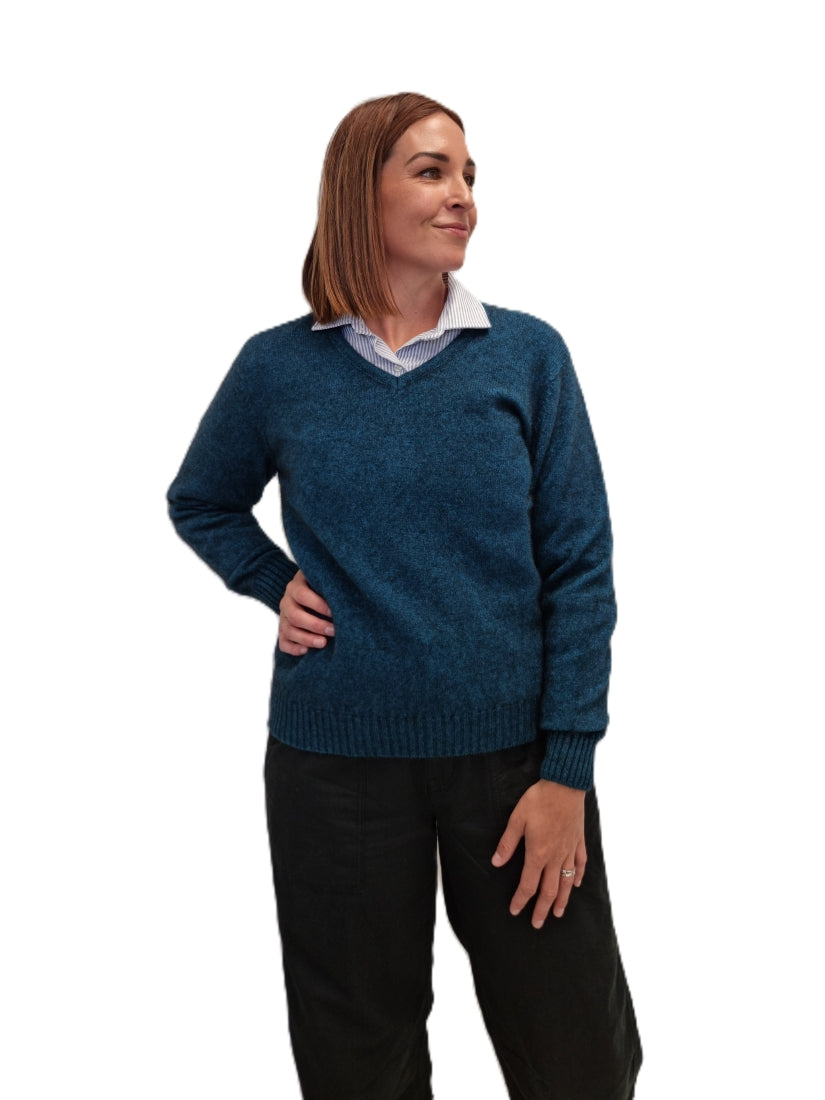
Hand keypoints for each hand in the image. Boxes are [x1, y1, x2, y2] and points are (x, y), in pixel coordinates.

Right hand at [278, 570, 334, 655]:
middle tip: (333, 631)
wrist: (311, 594)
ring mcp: (283, 617)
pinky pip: (283, 643)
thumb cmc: (325, 589)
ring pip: (288, 631)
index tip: (334, 613)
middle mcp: (286, 602)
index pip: (302, 595)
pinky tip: (306, 651)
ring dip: (306, 639)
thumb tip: (349, 600)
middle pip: (295, 616)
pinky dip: (293, 648)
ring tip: (324, 643)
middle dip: (315, 625)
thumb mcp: (326, 584)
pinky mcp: (282, 632)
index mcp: (296, 586)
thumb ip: (332, 588)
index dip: (318, 605)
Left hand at [491, 779, 585, 927]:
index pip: (528, 884)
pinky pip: (580, 864)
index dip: (521, 899)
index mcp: (538, 853)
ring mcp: (569, 850)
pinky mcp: (578, 841)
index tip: (515, 911)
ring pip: (567, 882)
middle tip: (538, 924)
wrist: (564, 786)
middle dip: (542, 909)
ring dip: (562, 899)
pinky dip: (578, 876)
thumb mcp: (517, 820)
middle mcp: (555, 857)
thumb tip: (496, 863)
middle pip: (549, 890)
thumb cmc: (539, 800)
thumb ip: (507, 843)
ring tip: (558, 913)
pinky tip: (577, 884)